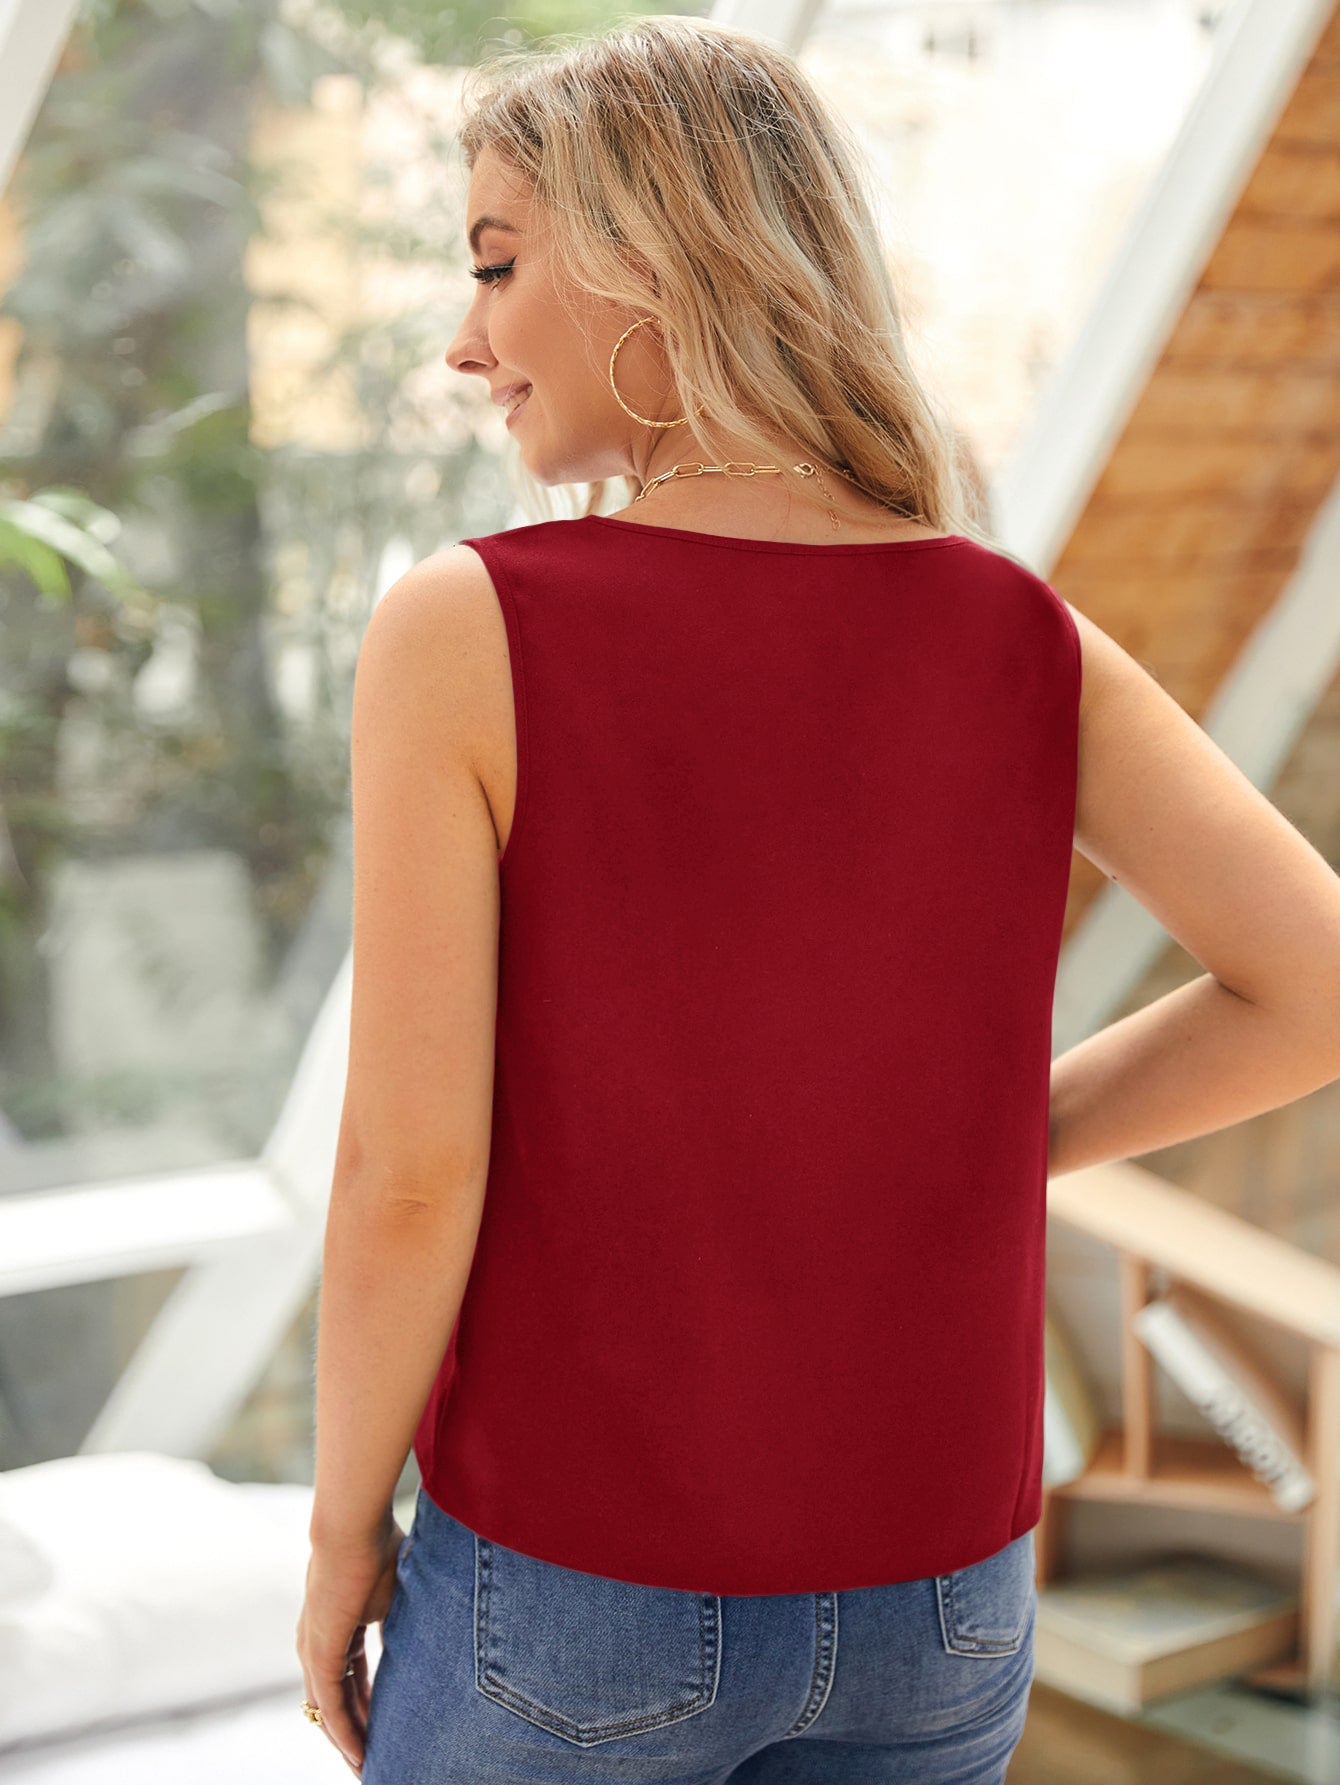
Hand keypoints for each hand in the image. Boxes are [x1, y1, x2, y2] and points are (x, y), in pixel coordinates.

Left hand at [296, 1517, 405, 1777]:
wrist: (353, 1527)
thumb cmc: (380, 1546)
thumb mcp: (398, 1590)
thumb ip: (404, 1613)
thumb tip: (437, 1615)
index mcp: (337, 1627)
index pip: (350, 1678)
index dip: (367, 1705)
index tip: (386, 1728)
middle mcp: (317, 1643)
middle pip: (336, 1701)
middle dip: (356, 1732)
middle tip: (374, 1761)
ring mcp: (314, 1650)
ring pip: (329, 1711)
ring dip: (349, 1741)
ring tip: (368, 1768)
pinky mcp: (318, 1654)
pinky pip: (331, 1706)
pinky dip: (345, 1734)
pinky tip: (359, 1756)